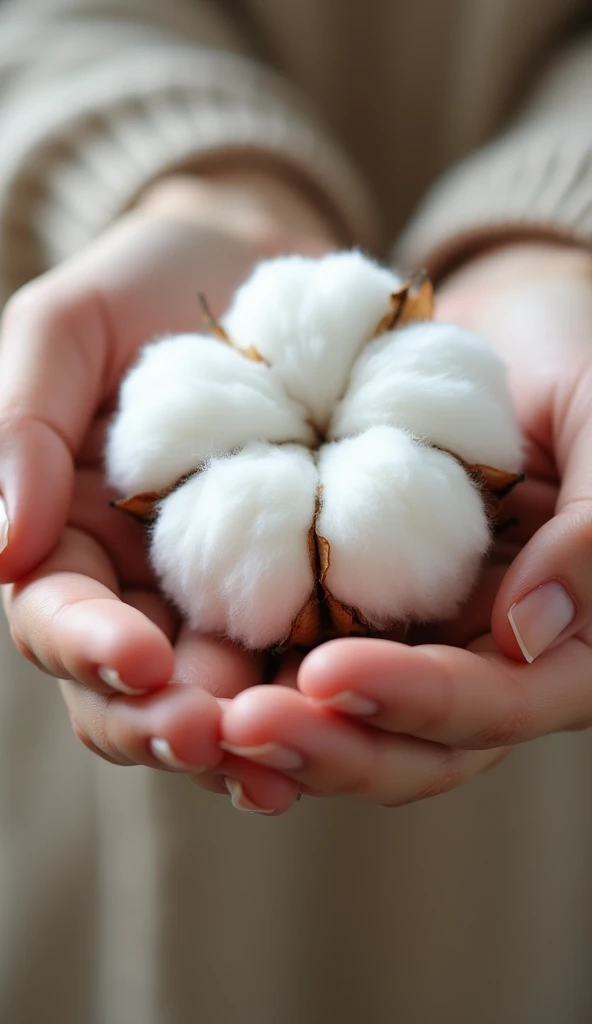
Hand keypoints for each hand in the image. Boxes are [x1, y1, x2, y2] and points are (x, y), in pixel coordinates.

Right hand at [0, 169, 336, 814]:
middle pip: (130, 688)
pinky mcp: (306, 594)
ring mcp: (223, 600)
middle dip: (160, 721)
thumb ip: (18, 423)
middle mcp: (141, 587)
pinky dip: (314, 702)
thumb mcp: (68, 326)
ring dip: (238, 739)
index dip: (87, 646)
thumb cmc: (151, 286)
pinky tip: (345, 725)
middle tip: (208, 734)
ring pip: (214, 698)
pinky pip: (301, 663)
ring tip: (278, 763)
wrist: (265, 271)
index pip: (59, 616)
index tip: (136, 657)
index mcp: (70, 537)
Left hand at [219, 242, 591, 804]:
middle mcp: (489, 660)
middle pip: (414, 748)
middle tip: (240, 724)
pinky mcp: (358, 610)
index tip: (329, 672)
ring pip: (353, 727)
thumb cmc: (576, 358)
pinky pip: (306, 667)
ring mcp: (420, 641)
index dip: (420, 701)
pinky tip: (194, 675)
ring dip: (282, 736)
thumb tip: (531, 632)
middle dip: (331, 746)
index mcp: (568, 641)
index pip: (498, 703)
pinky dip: (256, 680)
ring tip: (199, 718)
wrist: (504, 329)